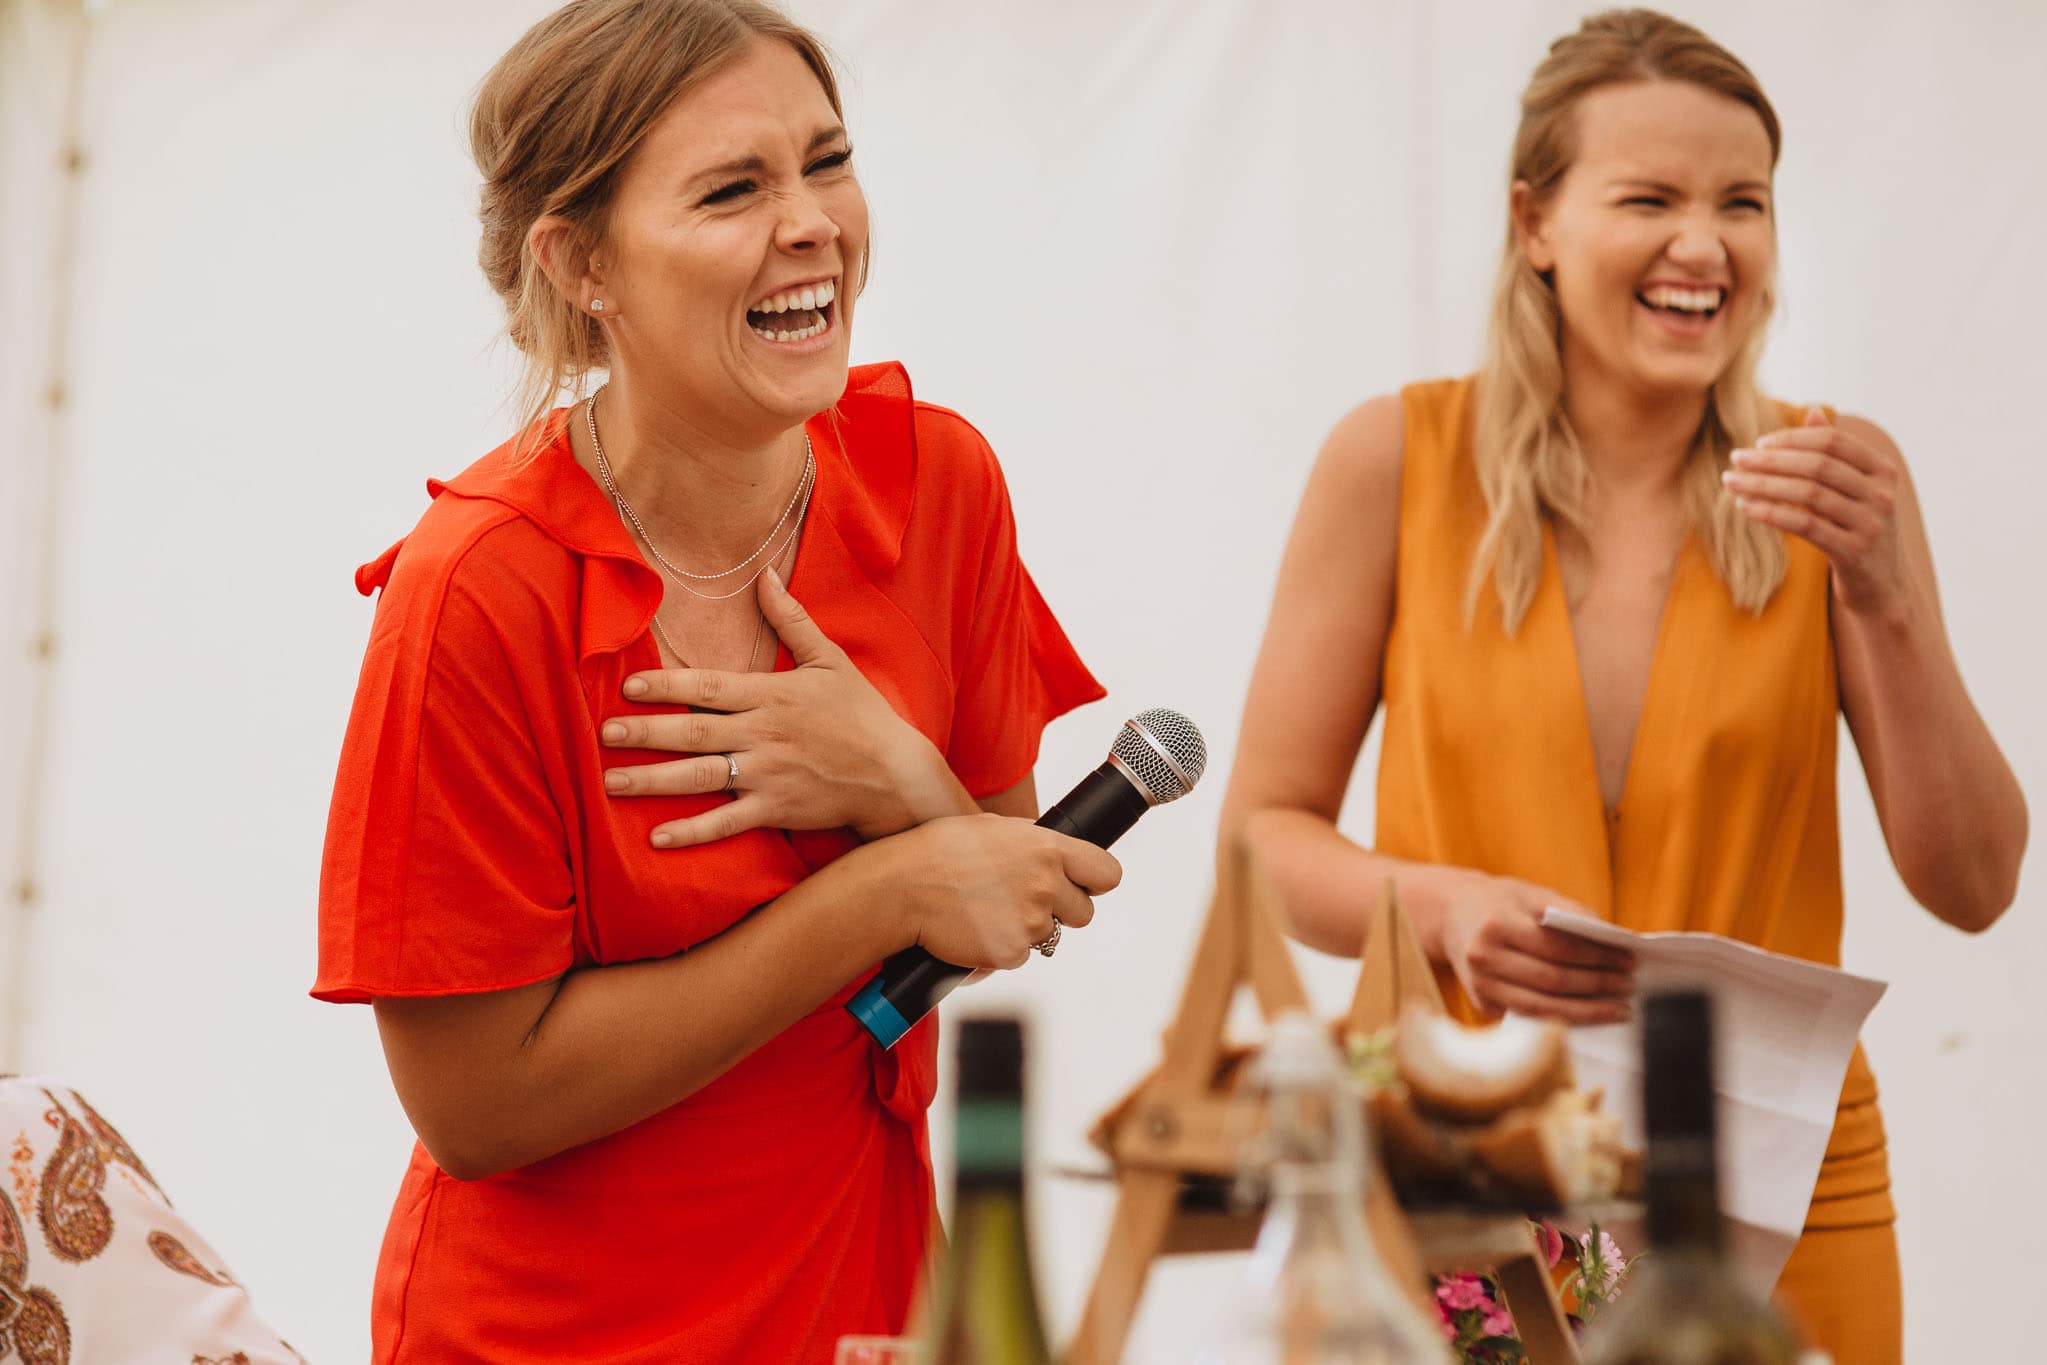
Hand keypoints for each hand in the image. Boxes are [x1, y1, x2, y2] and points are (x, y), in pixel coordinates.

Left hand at [600, 567, 964, 846]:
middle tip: (601, 734)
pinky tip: (656, 837)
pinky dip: (693, 832)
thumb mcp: (831, 659)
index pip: (709, 687)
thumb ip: (790, 620)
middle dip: (645, 732)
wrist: (897, 774)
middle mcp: (764, 734)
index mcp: (771, 695)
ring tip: (611, 782)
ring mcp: (769, 774)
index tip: (627, 686)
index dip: (666, 686)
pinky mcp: (776, 809)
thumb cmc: (862, 714)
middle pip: (694, 732)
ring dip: (653, 780)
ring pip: (701, 777)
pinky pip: (727, 823)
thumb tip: (764, 575)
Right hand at [885, 813, 1120, 970]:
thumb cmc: (940, 850)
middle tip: (1025, 903)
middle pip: (1084, 913)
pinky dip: (1002, 948)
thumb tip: (1054, 852)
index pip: (1107, 873)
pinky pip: (1019, 956)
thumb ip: (1033, 841)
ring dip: (1026, 930)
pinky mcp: (1012, 952)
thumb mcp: (994, 828)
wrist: (903, 886)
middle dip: (1061, 912)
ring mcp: (1031, 922)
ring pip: (1049, 936)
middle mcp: (1047, 885)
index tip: (1085, 885)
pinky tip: (977, 929)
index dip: (1096, 882)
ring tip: (988, 911)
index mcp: (1048, 849)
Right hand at [1434, 874, 1633, 1024]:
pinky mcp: (1481, 1004)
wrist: (1450, 915)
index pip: (1558, 948)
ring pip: (1542, 1008)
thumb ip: (1570, 913)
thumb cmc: (1499, 902)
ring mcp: (1479, 985)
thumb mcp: (1531, 894)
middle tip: (1627, 985)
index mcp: (1496, 924)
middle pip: (1552, 981)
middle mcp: (1483, 957)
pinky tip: (1586, 1014)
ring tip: (1616, 1008)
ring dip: (1585, 1012)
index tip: (1627, 960)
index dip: (1597, 958)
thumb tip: (1614, 940)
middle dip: (1596, 985)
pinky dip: (1561, 1019)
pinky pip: (1528, 1017)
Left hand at [1724, 407, 1907, 618]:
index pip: (1833, 442)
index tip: (1758, 443)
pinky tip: (1744, 507)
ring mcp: (1870, 523)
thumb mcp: (1854, 489)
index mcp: (1883, 470)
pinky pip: (1803, 524)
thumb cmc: (1857, 528)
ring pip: (1807, 494)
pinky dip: (1770, 512)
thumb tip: (1812, 410)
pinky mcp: (1853, 551)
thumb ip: (1835, 452)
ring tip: (1731, 482)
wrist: (1880, 585)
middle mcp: (1881, 493)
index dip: (1792, 439)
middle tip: (1734, 459)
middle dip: (1770, 460)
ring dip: (1762, 485)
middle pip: (1817, 466)